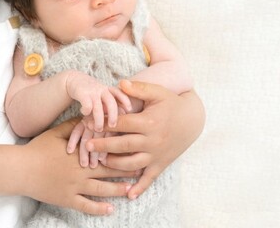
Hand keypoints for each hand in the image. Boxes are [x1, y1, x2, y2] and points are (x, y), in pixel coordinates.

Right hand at [22, 118, 139, 214]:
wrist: (22, 169)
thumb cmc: (37, 149)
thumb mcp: (55, 133)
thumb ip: (73, 127)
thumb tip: (88, 119)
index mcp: (80, 154)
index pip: (105, 152)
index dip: (120, 151)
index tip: (133, 150)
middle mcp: (80, 171)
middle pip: (108, 171)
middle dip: (125, 171)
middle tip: (141, 170)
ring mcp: (75, 187)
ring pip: (101, 189)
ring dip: (117, 190)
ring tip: (130, 190)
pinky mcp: (67, 199)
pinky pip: (86, 206)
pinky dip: (99, 208)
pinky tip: (110, 209)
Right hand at [65, 72, 131, 130]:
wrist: (74, 80)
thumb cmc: (92, 92)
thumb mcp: (102, 95)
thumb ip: (110, 105)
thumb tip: (122, 117)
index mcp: (108, 90)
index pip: (120, 93)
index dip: (125, 100)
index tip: (129, 110)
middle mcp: (102, 90)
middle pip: (111, 102)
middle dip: (113, 115)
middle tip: (113, 126)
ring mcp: (92, 91)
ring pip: (98, 108)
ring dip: (99, 120)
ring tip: (98, 129)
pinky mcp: (82, 93)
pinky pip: (87, 106)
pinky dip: (86, 112)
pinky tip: (84, 113)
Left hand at [66, 119, 110, 167]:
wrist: (121, 106)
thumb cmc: (104, 119)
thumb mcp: (94, 122)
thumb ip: (86, 132)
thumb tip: (74, 145)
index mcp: (86, 120)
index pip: (77, 130)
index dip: (72, 140)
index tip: (69, 151)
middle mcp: (94, 121)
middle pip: (86, 138)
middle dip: (84, 152)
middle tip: (83, 165)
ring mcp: (104, 123)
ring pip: (97, 140)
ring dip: (94, 154)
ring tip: (93, 165)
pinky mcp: (114, 125)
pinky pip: (108, 139)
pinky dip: (104, 149)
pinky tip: (102, 159)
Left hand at [86, 80, 204, 198]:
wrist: (193, 119)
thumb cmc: (170, 103)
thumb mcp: (157, 92)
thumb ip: (138, 88)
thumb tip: (120, 84)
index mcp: (150, 122)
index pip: (123, 124)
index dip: (105, 123)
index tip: (89, 123)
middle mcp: (153, 140)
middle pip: (124, 145)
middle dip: (104, 146)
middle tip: (86, 145)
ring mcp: (157, 154)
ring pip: (133, 164)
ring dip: (115, 165)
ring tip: (99, 161)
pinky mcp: (162, 163)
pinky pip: (150, 178)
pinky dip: (140, 188)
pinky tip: (128, 194)